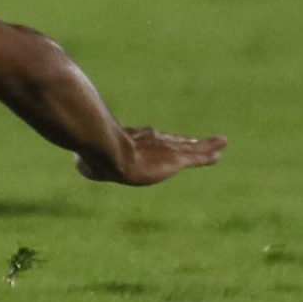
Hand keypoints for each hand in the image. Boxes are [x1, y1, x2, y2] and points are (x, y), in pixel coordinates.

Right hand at [77, 126, 225, 186]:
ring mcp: (164, 149)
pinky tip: (220, 151)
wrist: (108, 153)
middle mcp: (151, 140)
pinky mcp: (176, 159)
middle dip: (185, 141)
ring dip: (207, 145)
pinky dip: (209, 153)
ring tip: (222, 142)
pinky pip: (197, 156)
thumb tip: (80, 162)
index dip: (161, 140)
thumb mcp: (87, 162)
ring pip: (190, 147)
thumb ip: (87, 162)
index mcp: (131, 140)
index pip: (151, 140)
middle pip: (172, 141)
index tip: (168, 139)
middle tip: (197, 141)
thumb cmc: (94, 157)